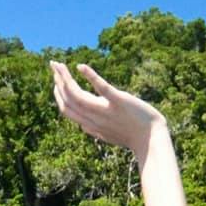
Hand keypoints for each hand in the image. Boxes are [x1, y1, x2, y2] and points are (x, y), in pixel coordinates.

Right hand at [51, 60, 166, 158]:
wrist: (152, 141)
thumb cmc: (133, 137)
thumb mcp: (109, 135)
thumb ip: (95, 130)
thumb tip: (82, 127)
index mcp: (91, 124)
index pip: (66, 110)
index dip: (58, 95)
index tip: (56, 82)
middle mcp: (94, 118)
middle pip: (68, 100)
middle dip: (58, 82)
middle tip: (54, 66)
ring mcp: (106, 110)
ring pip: (77, 94)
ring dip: (65, 77)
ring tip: (60, 64)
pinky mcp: (119, 101)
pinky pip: (102, 88)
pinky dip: (90, 76)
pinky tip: (81, 66)